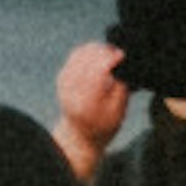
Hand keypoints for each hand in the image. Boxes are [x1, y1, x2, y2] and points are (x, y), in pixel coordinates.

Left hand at [51, 37, 130, 180]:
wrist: (80, 135)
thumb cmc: (104, 124)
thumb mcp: (119, 110)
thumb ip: (122, 85)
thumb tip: (122, 61)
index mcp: (87, 100)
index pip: (97, 69)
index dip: (111, 58)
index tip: (123, 56)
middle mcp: (72, 88)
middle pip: (88, 57)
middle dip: (106, 51)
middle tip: (119, 56)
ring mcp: (64, 82)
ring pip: (82, 52)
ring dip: (98, 50)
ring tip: (111, 56)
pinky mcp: (62, 76)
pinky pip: (76, 54)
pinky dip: (89, 52)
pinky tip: (100, 57)